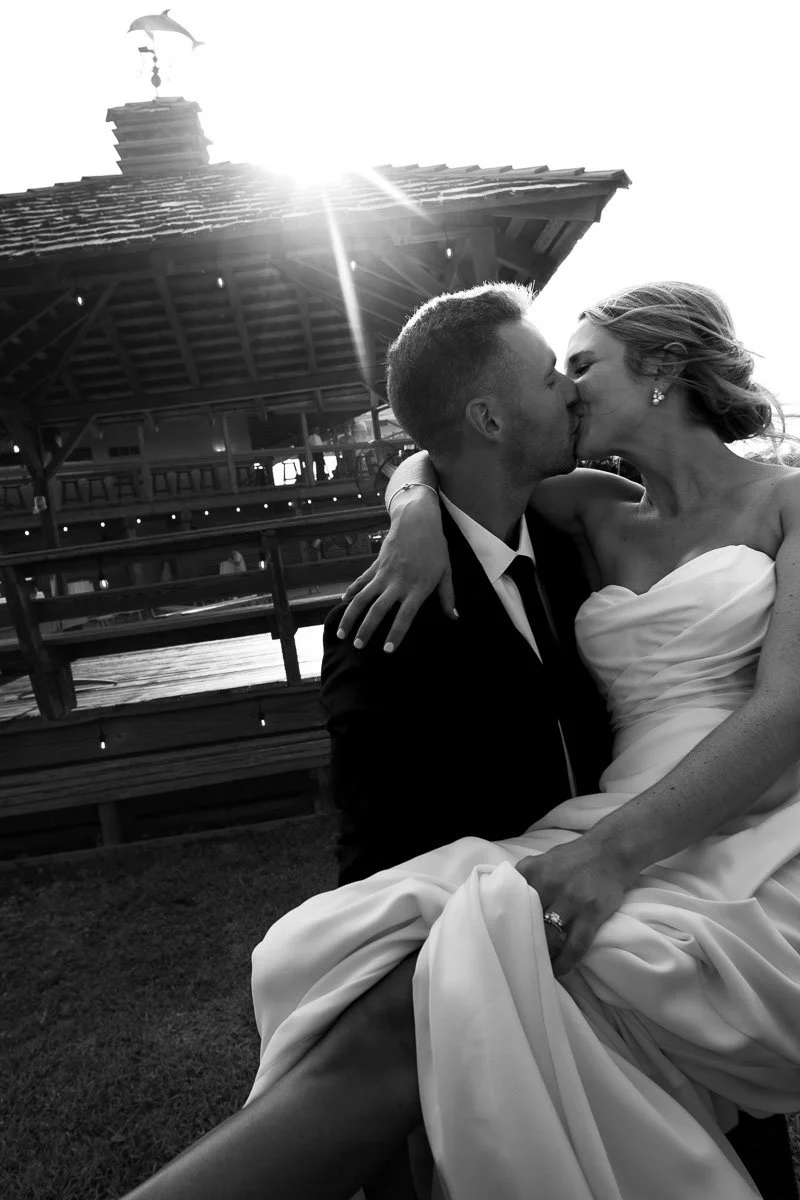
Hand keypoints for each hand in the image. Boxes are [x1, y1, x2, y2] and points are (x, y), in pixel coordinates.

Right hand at [336, 494, 456, 650]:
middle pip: (378, 611)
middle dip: (366, 630)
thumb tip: (454, 617)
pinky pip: (361, 582)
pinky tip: (343, 603)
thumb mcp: (446, 571)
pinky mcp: (377, 566)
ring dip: (351, 617)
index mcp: (417, 588)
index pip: (404, 617)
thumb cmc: (435, 547)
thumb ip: (447, 596)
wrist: (417, 519)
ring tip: (343, 633)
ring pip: (363, 598)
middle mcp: (398, 583)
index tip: (387, 650)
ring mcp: (384, 574)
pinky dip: (352, 592)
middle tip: (357, 647)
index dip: (395, 634)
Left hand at [514, 837, 635, 977]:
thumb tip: (505, 900)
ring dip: (542, 954)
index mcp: (532, 870)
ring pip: (549, 936)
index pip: (509, 900)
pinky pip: (576, 945)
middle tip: (517, 956)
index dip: (504, 922)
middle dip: (521, 941)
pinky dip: (566, 962)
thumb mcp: (543, 860)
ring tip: (538, 964)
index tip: (501, 938)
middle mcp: (549, 883)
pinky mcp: (591, 912)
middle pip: (527, 921)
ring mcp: (571, 899)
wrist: (610, 851)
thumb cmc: (573, 859)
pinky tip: (559, 970)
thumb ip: (525, 878)